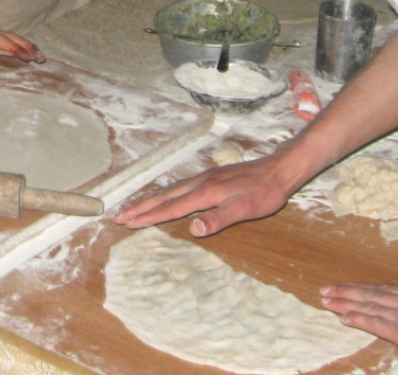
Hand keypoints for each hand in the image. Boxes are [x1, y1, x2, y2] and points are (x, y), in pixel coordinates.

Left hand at [0, 18, 44, 70]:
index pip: (0, 40)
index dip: (14, 49)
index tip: (28, 58)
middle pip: (10, 37)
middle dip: (26, 46)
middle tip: (42, 57)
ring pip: (9, 39)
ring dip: (24, 46)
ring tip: (38, 56)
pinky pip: (3, 44)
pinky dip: (14, 49)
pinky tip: (21, 55)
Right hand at [114, 156, 293, 235]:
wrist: (278, 169)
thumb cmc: (264, 192)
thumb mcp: (245, 209)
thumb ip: (218, 219)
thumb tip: (192, 229)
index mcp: (205, 193)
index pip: (171, 208)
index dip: (149, 217)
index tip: (128, 223)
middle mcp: (200, 183)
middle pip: (163, 196)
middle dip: (140, 207)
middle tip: (118, 216)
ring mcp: (204, 178)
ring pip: (169, 190)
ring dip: (149, 200)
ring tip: (133, 207)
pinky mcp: (210, 177)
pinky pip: (179, 186)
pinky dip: (164, 194)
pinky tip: (164, 196)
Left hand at [319, 282, 397, 373]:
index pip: (391, 290)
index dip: (370, 290)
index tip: (353, 288)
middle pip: (374, 294)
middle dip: (349, 292)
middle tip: (326, 290)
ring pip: (370, 306)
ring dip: (347, 302)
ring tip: (327, 300)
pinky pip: (377, 324)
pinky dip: (359, 319)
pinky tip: (344, 316)